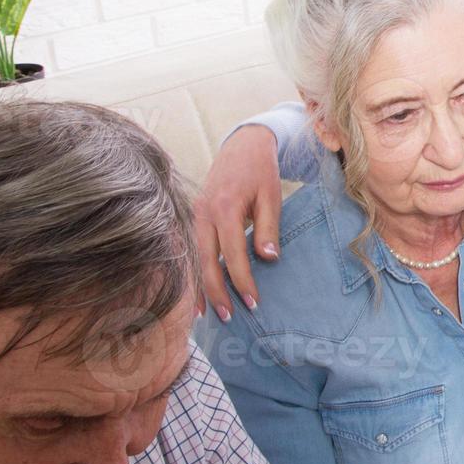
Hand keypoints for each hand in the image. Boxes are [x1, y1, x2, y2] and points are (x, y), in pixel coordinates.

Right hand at [194, 124, 283, 319]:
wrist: (242, 146)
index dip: (242, 279)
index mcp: (224, 207)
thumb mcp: (272, 196)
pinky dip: (193, 272)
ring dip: (198, 287)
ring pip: (193, 257)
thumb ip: (269, 227)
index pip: (233, 252)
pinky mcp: (193, 217)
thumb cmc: (261, 172)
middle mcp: (203, 213)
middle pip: (206, 260)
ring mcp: (194, 215)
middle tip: (227, 318)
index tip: (253, 302)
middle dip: (216, 291)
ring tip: (204, 315)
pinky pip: (191, 249)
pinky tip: (196, 293)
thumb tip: (268, 258)